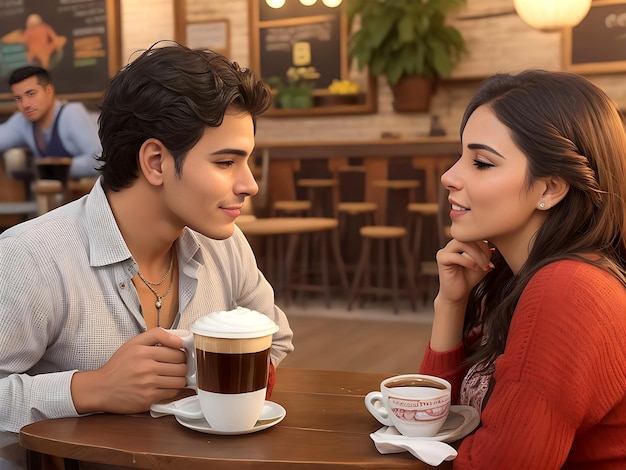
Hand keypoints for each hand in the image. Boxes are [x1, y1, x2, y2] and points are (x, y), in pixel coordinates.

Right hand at [71, 328, 187, 414]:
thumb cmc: (118, 366)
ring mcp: (148, 384)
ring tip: (172, 377)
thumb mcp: (133, 343)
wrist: (100, 388)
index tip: (178, 355)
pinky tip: (164, 386)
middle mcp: (146, 367)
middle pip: (181, 366)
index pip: (178, 351)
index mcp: (143, 351)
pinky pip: (172, 393)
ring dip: (179, 379)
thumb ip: (156, 335)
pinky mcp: (148, 399)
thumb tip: (179, 339)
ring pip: (180, 380)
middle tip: (175, 367)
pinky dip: (172, 390)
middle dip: (181, 366)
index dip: (181, 353)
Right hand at [436, 238, 493, 305]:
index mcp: (460, 243)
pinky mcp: (441, 260)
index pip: (474, 236)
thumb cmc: (468, 279)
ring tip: (482, 267)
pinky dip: (467, 262)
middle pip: (468, 237)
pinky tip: (474, 269)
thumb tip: (493, 247)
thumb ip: (486, 255)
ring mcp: (445, 251)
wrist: (458, 295)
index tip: (491, 262)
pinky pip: (455, 256)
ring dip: (476, 255)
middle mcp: (451, 245)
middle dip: (482, 250)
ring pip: (462, 243)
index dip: (485, 246)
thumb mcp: (481, 264)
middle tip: (487, 264)